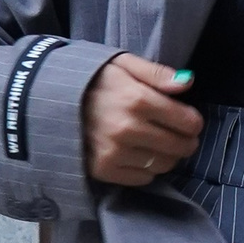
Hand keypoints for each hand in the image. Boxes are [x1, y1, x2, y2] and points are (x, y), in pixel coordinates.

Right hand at [82, 54, 203, 186]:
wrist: (49, 100)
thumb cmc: (93, 79)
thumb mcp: (123, 64)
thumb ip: (157, 73)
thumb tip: (188, 83)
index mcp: (137, 99)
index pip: (187, 122)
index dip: (193, 121)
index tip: (188, 120)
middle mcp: (128, 129)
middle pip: (180, 146)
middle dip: (186, 141)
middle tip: (180, 136)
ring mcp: (115, 152)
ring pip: (164, 164)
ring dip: (167, 156)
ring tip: (158, 144)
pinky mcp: (104, 170)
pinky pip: (143, 178)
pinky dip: (146, 169)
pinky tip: (138, 154)